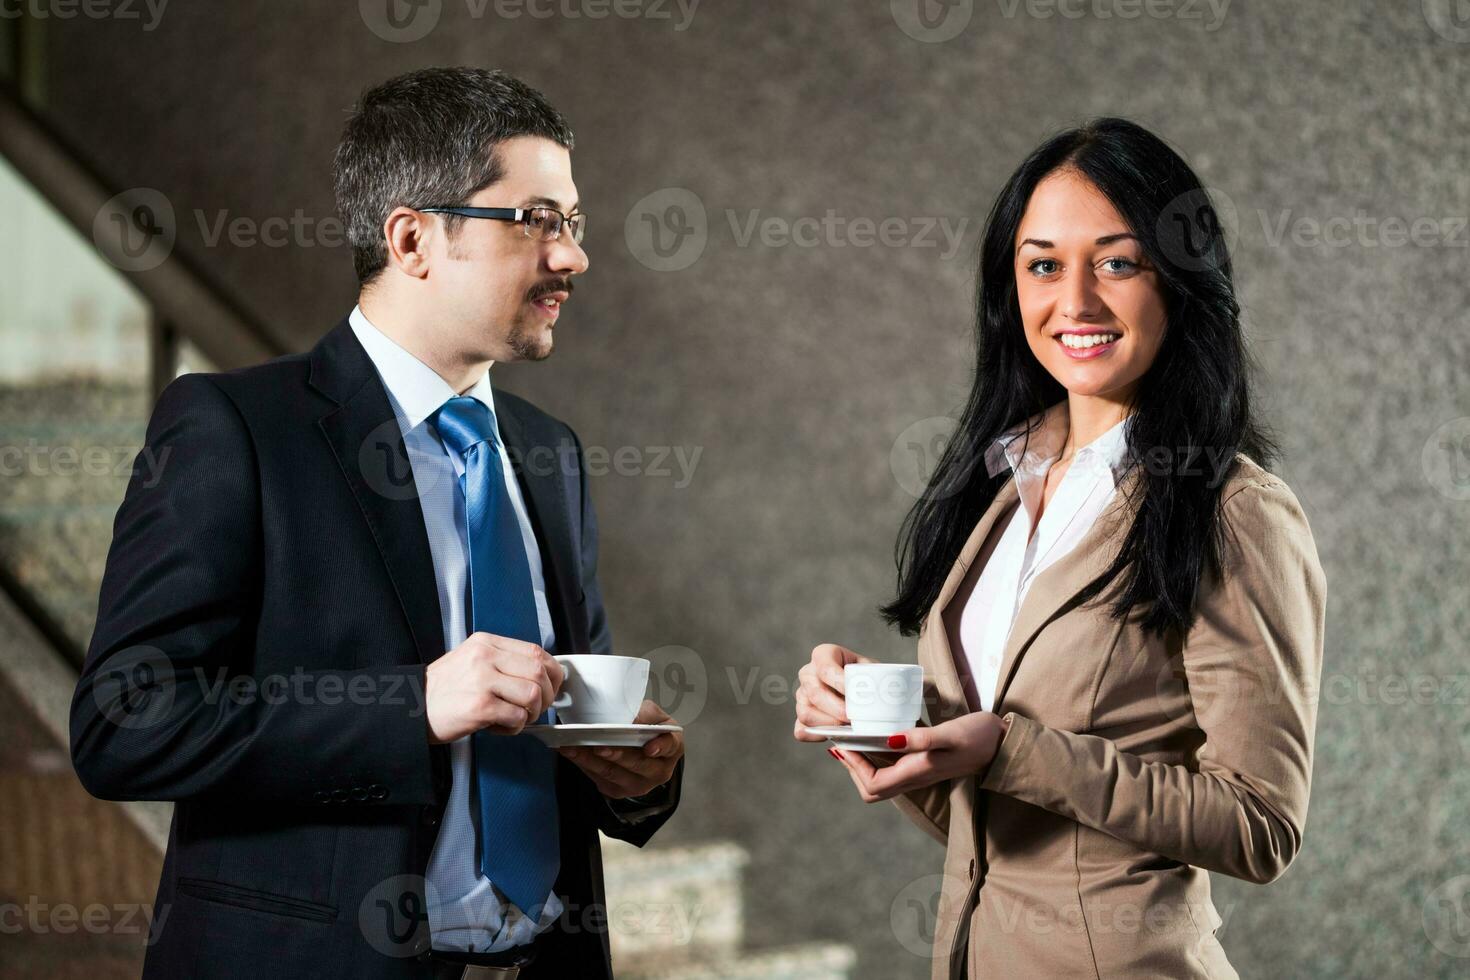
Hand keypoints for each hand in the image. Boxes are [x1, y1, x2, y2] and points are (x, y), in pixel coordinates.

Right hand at [424, 633, 564, 742]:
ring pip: (532, 695)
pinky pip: (517, 717)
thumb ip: (504, 662)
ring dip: (531, 713)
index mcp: (486, 642)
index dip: (552, 673)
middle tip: (534, 708)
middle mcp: (485, 656)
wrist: (410, 707)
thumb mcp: (472, 661)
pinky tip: (499, 727)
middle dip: (546, 696)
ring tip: (514, 718)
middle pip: (539, 672)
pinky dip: (515, 728)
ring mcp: (482, 680)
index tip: (550, 687)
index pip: (537, 651)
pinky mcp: (479, 706)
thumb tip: (541, 674)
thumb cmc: (444, 689)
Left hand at [557, 700, 683, 798]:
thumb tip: (628, 720)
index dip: (660, 747)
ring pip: (613, 774)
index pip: (669, 746)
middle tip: (598, 745)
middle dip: (616, 755)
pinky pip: (598, 779)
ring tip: (573, 747)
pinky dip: (583, 765)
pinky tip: (571, 753)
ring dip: (590, 760)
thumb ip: (644, 714)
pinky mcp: (618, 791)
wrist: (640, 747)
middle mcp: (658, 772)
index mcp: (672, 749)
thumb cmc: (648, 727)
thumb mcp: (652, 714)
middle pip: (637, 764)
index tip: (649, 748)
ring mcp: (638, 785)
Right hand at [793, 643, 874, 741]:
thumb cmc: (868, 678)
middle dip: (837, 709)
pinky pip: (802, 729)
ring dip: (829, 724)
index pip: (825, 667)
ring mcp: (802, 696)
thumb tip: (879, 696)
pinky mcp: (802, 716)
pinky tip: (833, 735)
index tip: (853, 694)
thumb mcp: (874, 671)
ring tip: (849, 727)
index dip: (839, 682)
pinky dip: (817, 735)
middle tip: (855, 718)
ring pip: (806, 713)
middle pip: (815, 693)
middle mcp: (808, 674)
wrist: (865, 692)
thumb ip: (875, 679)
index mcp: (824, 655)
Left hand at [828, 712, 1008, 801]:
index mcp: (917, 773)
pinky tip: (875, 738)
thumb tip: (888, 740)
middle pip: (872, 790)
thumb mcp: (949, 733)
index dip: (853, 767)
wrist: (1003, 744)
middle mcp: (915, 779)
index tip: (844, 743)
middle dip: (852, 769)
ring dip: (862, 764)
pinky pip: (892, 770)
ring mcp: (919, 775)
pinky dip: (876, 758)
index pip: (873, 783)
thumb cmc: (979, 736)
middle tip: (843, 744)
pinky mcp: (924, 766)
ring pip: (880, 782)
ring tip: (853, 740)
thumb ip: (921, 738)